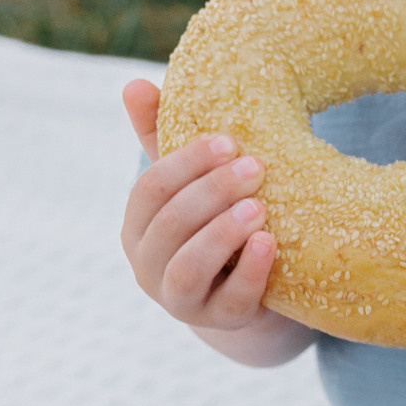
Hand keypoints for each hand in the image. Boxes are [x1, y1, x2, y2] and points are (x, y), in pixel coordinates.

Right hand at [120, 79, 298, 347]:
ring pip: (187, 268)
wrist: (248, 287)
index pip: (150, 190)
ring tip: (260, 208)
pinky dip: (249, 273)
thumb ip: (161, 137)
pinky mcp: (220, 322)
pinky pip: (229, 302)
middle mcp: (148, 266)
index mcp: (138, 226)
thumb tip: (134, 83)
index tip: (229, 140)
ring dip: (222, 234)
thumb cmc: (213, 220)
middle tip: (254, 168)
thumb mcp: (190, 182)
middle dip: (211, 193)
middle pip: (169, 226)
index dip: (186, 163)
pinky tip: (271, 244)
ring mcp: (180, 300)